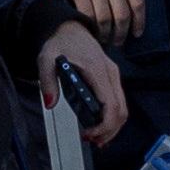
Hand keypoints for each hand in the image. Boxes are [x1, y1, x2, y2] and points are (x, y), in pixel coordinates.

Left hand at [40, 20, 128, 145]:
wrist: (70, 29)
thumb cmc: (61, 42)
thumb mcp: (47, 58)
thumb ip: (47, 81)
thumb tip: (50, 103)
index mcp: (97, 70)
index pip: (111, 105)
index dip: (103, 125)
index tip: (88, 134)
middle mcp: (110, 74)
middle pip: (121, 111)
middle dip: (109, 131)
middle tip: (91, 140)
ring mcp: (113, 76)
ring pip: (123, 108)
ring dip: (112, 127)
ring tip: (95, 137)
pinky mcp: (111, 78)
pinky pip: (118, 102)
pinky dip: (112, 118)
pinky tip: (100, 125)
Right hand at [52, 0, 147, 37]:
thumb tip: (132, 11)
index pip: (138, 2)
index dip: (139, 21)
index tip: (136, 33)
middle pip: (122, 15)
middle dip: (121, 33)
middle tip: (118, 42)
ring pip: (105, 18)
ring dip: (105, 34)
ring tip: (104, 40)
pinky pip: (88, 15)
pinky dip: (90, 27)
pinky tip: (91, 32)